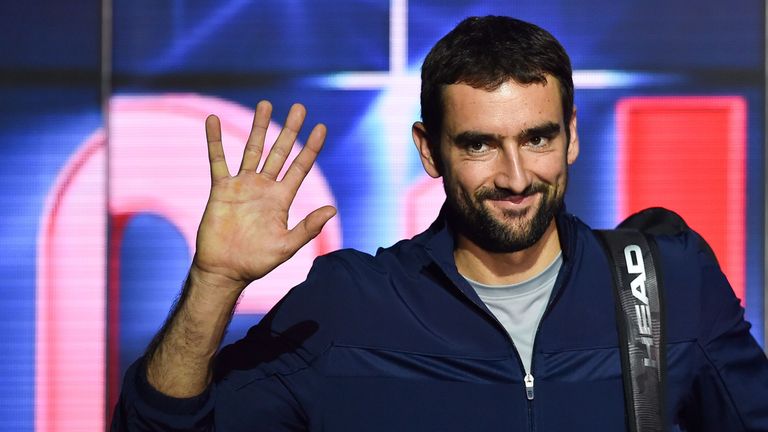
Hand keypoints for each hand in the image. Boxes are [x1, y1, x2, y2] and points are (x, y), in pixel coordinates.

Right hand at [191, 101, 336, 291]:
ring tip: (265, 104)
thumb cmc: (256, 262)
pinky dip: (215, 140)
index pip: (300, 167)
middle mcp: (264, 187)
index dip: (311, 147)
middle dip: (289, 130)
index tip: (322, 127)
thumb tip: (332, 209)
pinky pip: (218, 160)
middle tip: (299, 107)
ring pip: (252, 149)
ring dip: (258, 127)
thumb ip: (308, 227)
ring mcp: (242, 185)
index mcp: (282, 198)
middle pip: (279, 151)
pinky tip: (212, 120)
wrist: (225, 269)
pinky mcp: (221, 189)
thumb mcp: (287, 246)